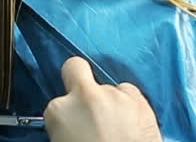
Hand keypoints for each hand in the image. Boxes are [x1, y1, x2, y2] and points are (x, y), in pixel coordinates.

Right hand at [44, 58, 161, 141]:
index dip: (64, 115)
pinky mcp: (140, 100)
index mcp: (59, 111)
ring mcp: (115, 94)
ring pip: (108, 87)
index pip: (55, 103)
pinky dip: (130, 106)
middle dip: (77, 79)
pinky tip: (132, 126)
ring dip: (110, 102)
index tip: (72, 127)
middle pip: (75, 68)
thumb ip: (66, 128)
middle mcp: (86, 95)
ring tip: (117, 128)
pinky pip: (130, 94)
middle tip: (87, 106)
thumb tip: (74, 129)